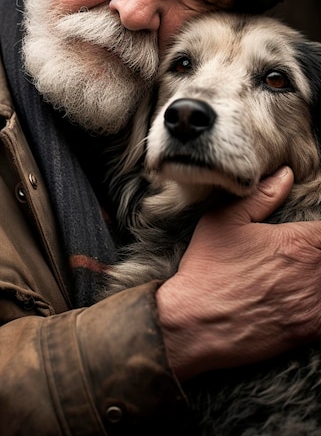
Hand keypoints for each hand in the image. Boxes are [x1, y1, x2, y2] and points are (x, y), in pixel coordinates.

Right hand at [156, 166, 320, 379]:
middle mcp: (315, 271)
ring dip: (318, 275)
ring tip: (302, 274)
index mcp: (299, 241)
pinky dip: (319, 303)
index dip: (318, 232)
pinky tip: (306, 298)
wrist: (195, 324)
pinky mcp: (312, 330)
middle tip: (294, 257)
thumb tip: (286, 174)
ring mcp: (315, 304)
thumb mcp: (225, 220)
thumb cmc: (208, 269)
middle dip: (317, 252)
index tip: (308, 236)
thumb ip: (262, 196)